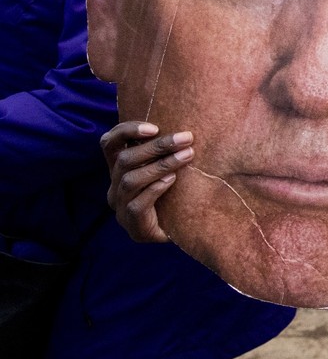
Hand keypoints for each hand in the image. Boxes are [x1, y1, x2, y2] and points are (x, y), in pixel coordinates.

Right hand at [102, 122, 193, 242]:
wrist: (182, 231)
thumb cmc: (177, 193)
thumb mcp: (170, 167)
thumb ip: (169, 150)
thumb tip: (188, 127)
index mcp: (119, 169)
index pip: (109, 143)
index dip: (126, 131)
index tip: (154, 127)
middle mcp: (115, 186)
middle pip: (124, 160)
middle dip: (156, 146)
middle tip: (186, 138)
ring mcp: (121, 207)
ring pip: (131, 180)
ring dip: (161, 165)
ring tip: (187, 155)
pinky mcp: (133, 225)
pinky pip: (137, 205)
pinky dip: (155, 189)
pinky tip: (173, 181)